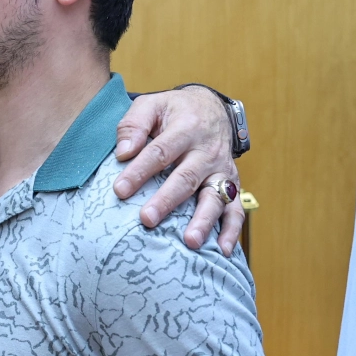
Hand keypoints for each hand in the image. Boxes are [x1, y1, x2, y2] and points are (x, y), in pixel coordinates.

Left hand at [113, 85, 241, 254]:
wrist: (211, 109)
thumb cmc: (173, 112)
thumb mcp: (152, 104)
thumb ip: (134, 124)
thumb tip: (123, 152)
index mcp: (185, 128)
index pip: (160, 152)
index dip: (139, 171)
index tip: (120, 190)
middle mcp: (207, 151)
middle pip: (186, 178)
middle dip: (167, 200)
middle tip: (147, 219)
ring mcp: (222, 170)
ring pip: (215, 197)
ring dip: (204, 220)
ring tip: (190, 241)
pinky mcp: (232, 185)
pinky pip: (235, 209)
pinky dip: (232, 230)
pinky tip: (221, 250)